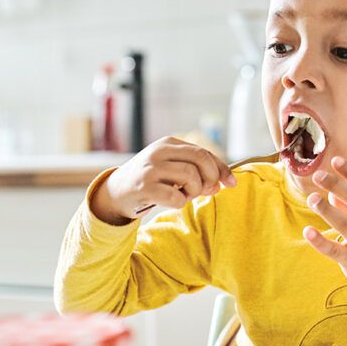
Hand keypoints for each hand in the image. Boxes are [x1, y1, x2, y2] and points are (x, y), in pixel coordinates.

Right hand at [92, 136, 236, 224]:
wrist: (116, 192)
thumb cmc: (150, 180)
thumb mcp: (172, 169)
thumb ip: (197, 173)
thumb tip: (222, 184)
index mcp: (169, 143)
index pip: (204, 152)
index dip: (222, 169)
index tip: (230, 184)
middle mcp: (159, 151)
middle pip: (201, 159)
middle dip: (211, 178)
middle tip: (206, 191)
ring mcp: (151, 168)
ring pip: (191, 176)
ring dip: (194, 191)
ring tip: (184, 195)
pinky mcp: (144, 187)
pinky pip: (176, 197)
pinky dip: (181, 203)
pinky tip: (172, 201)